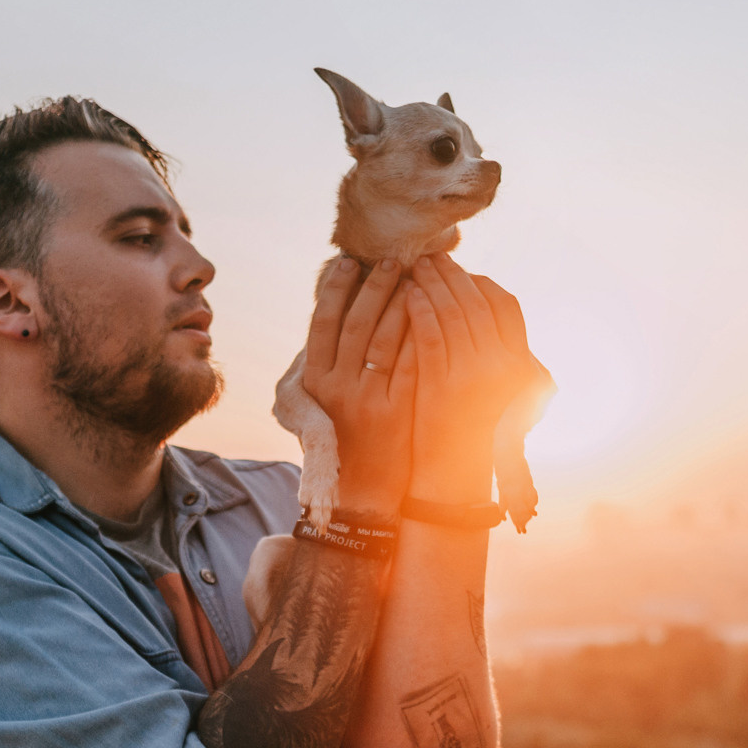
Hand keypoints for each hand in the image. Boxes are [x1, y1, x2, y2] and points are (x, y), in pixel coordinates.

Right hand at [301, 259, 416, 512]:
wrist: (363, 488)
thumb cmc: (344, 436)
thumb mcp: (323, 399)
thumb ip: (328, 360)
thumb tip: (337, 308)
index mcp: (312, 381)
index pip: (322, 323)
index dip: (335, 290)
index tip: (348, 262)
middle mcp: (333, 389)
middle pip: (355, 324)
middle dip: (374, 287)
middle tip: (391, 259)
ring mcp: (364, 401)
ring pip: (384, 339)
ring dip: (402, 303)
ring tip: (417, 278)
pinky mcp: (394, 412)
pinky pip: (410, 363)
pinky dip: (422, 334)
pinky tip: (434, 312)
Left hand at [403, 254, 538, 499]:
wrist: (452, 472)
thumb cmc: (472, 428)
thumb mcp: (497, 388)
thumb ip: (498, 352)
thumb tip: (484, 306)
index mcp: (519, 364)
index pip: (505, 305)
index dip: (480, 283)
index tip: (461, 270)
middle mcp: (501, 366)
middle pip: (475, 303)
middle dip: (452, 275)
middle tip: (430, 258)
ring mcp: (472, 376)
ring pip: (451, 313)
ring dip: (431, 284)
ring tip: (413, 268)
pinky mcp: (441, 385)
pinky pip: (429, 335)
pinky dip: (418, 310)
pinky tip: (405, 296)